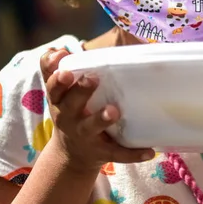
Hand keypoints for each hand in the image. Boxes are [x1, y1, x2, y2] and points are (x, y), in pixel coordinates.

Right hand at [40, 48, 155, 172]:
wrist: (71, 154)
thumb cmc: (69, 111)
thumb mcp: (59, 93)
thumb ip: (55, 69)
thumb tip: (58, 49)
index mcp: (59, 100)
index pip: (53, 86)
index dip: (57, 76)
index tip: (63, 63)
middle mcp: (68, 117)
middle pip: (70, 103)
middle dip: (80, 90)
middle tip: (92, 78)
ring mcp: (84, 135)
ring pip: (91, 127)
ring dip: (101, 118)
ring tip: (114, 111)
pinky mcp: (101, 152)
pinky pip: (117, 153)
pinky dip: (133, 154)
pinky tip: (149, 151)